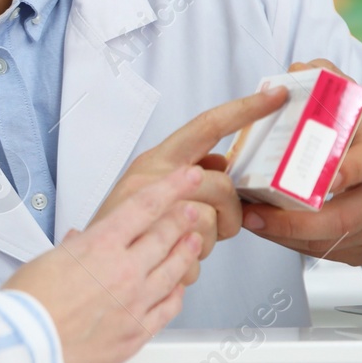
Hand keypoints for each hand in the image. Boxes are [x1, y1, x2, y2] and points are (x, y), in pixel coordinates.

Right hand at [3, 167, 205, 362]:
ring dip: (186, 252)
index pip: (145, 206)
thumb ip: (72, 250)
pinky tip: (179, 288)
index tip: (187, 176)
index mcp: (100, 246)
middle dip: (184, 218)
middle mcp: (124, 270)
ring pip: (174, 270)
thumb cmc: (29, 303)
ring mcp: (135, 301)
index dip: (172, 186)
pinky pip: (168, 308)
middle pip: (165, 235)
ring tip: (194, 241)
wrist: (28, 344)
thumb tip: (78, 243)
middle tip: (195, 209)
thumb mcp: (47, 260)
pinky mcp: (137, 332)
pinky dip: (177, 293)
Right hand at [90, 87, 289, 282]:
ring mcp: (153, 213)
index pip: (208, 125)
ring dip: (207, 244)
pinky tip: (171, 261)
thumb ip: (186, 171)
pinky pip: (197, 257)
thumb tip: (219, 162)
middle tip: (217, 226)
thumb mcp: (149, 183)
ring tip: (183, 244)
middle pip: (221, 185)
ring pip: (213, 223)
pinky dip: (189, 266)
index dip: (246, 109)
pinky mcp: (155, 248)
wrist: (85, 264)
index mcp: (157, 160)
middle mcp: (154, 179)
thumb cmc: (119, 224)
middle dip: (230, 213)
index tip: (276, 96)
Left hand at [240, 59, 361, 265]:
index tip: (322, 178)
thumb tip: (300, 69)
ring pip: (328, 242)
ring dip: (283, 235)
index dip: (347, 172)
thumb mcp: (357, 107)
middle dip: (294, 222)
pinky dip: (291, 243)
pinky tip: (265, 229)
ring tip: (248, 219)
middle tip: (254, 213)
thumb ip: (330, 82)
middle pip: (344, 219)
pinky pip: (324, 253)